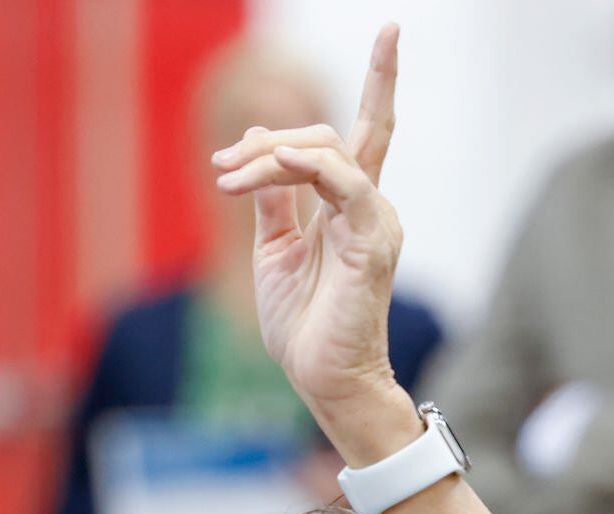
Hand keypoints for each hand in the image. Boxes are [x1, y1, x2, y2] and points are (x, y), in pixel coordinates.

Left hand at [212, 25, 408, 434]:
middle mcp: (370, 206)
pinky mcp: (372, 239)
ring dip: (268, 157)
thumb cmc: (303, 325)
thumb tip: (260, 142)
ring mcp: (376, 220)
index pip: (370, 129)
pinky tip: (270, 167)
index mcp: (351, 206)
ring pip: (326, 151)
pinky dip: (304, 166)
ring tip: (228, 181)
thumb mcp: (275, 250)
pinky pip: (343, 181)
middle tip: (221, 171)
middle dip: (268, 143)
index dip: (384, 77)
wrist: (321, 378)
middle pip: (326, 136)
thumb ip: (274, 197)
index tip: (392, 27)